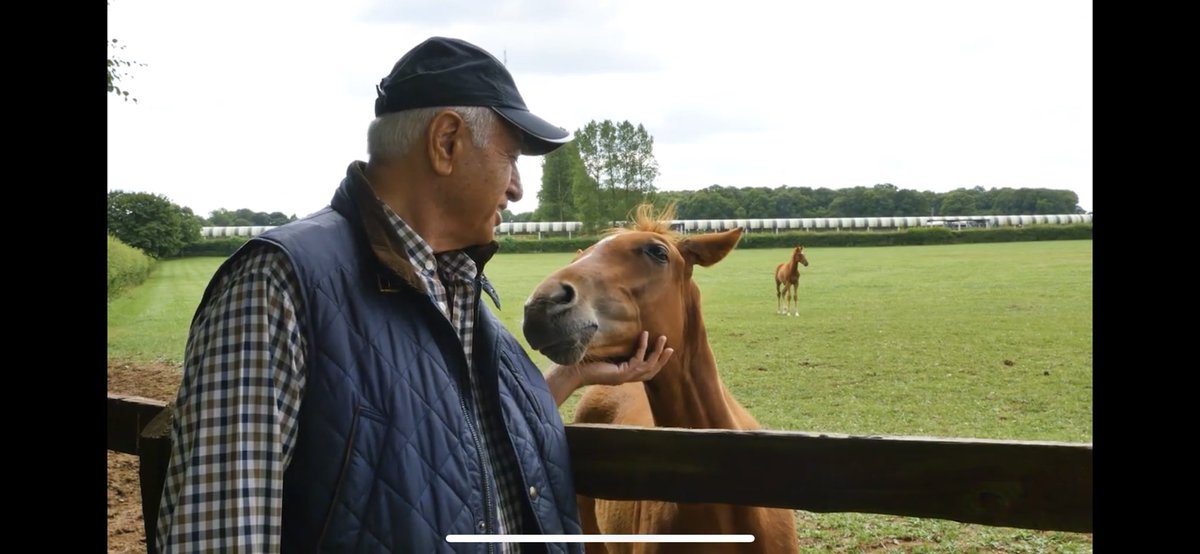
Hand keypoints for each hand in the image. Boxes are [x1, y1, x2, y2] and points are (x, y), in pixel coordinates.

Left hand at [544, 331, 674, 405]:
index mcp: (622, 375)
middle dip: (662, 360)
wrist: (572, 371)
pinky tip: (644, 335)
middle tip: (671, 347)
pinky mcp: (621, 374)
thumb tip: (620, 333)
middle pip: (651, 372)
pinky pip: (638, 360)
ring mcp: (624, 378)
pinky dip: (643, 347)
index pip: (644, 371)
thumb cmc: (583, 361)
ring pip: (648, 366)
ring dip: (657, 353)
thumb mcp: (604, 353)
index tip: (664, 349)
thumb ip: (614, 349)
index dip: (656, 362)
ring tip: (662, 338)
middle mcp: (626, 379)